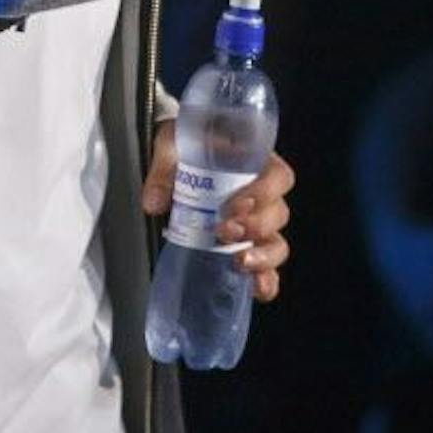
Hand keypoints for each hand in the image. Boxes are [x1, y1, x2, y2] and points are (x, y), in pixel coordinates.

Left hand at [141, 120, 294, 301]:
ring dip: (262, 255)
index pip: (278, 177)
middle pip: (278, 214)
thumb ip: (164, 170)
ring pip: (277, 242)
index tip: (234, 204)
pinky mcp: (246, 245)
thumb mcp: (173, 145)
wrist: (178, 154)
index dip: (263, 193)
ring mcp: (257, 222)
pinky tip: (257, 289)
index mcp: (256, 162)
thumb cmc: (185, 144)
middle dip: (255, 227)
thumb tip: (154, 203)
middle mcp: (264, 194)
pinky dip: (266, 279)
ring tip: (240, 262)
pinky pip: (267, 266)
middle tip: (224, 230)